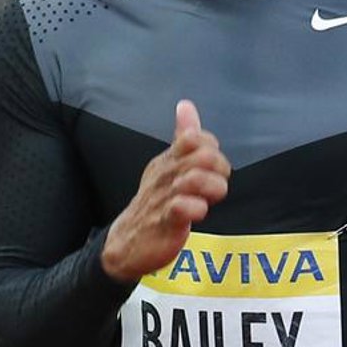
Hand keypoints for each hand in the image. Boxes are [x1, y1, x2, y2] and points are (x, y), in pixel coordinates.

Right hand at [100, 99, 230, 282]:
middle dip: (219, 170)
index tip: (211, 169)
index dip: (212, 150)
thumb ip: (182, 136)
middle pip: (204, 156)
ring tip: (206, 200)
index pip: (196, 137)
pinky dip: (196, 209)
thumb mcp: (168, 165)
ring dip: (212, 189)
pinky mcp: (166, 221)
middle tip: (214, 186)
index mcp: (168, 159)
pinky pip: (184, 208)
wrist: (127, 242)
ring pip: (196, 178)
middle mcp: (166, 174)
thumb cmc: (155, 202)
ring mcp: (165, 196)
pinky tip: (196, 213)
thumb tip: (186, 105)